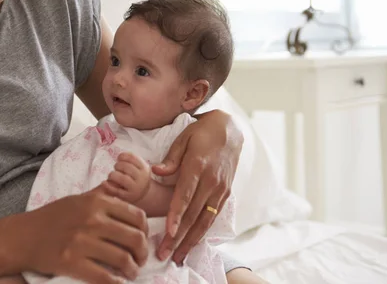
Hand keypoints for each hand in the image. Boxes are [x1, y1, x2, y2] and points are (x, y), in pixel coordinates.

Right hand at [21, 186, 148, 283]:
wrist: (22, 237)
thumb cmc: (51, 217)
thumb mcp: (77, 199)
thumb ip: (99, 194)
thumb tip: (117, 186)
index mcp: (96, 202)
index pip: (137, 216)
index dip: (145, 232)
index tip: (142, 241)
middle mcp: (92, 219)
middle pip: (135, 238)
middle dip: (143, 253)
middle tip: (140, 260)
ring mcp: (81, 242)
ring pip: (124, 259)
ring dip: (133, 270)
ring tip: (131, 273)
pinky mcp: (71, 263)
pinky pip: (104, 277)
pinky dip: (116, 283)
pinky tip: (117, 283)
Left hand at [106, 152, 150, 202]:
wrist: (142, 194)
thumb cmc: (136, 177)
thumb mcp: (138, 167)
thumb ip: (130, 160)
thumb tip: (119, 156)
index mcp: (144, 169)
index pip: (133, 158)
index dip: (123, 156)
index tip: (119, 158)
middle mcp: (141, 179)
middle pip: (127, 167)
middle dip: (118, 165)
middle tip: (116, 168)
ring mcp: (135, 189)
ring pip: (122, 179)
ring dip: (113, 175)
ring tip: (112, 175)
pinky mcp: (127, 197)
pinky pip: (116, 190)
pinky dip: (108, 186)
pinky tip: (104, 182)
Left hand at [153, 109, 242, 264]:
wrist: (230, 130)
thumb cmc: (201, 133)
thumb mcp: (184, 138)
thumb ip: (171, 158)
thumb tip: (156, 172)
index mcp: (198, 166)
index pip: (185, 195)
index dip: (176, 215)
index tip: (168, 232)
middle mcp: (212, 181)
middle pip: (193, 214)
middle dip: (179, 236)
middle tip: (165, 254)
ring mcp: (220, 189)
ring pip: (205, 220)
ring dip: (191, 240)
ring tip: (178, 256)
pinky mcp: (225, 194)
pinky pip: (212, 217)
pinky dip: (202, 232)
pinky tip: (192, 243)